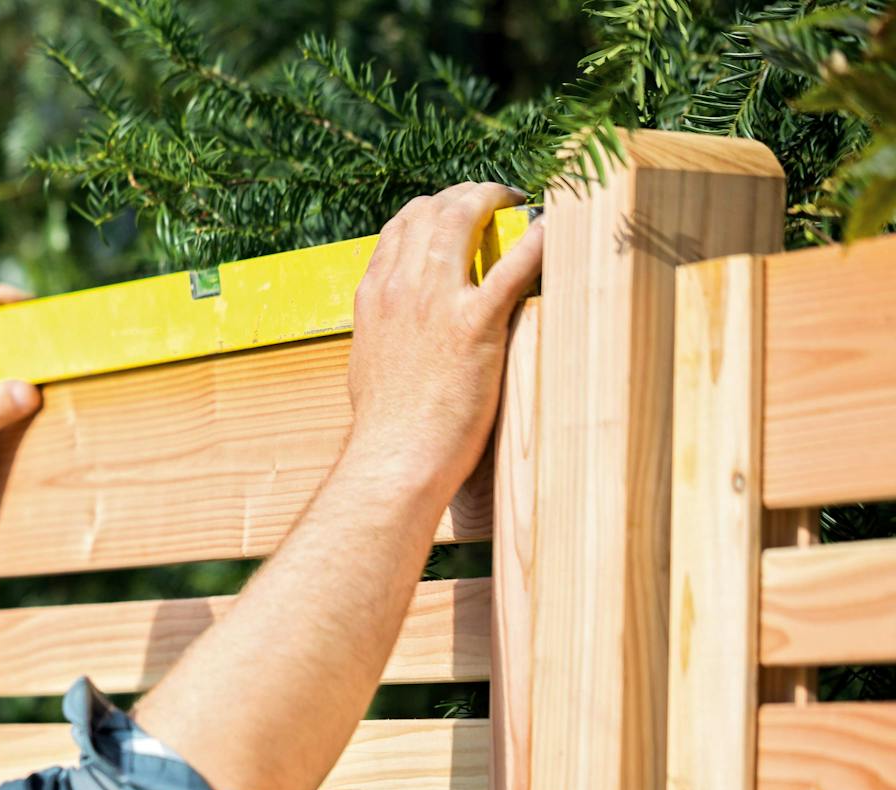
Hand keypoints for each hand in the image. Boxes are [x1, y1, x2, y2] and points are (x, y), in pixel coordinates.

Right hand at [345, 182, 544, 493]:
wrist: (394, 459)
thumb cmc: (385, 427)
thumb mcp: (369, 363)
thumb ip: (384, 333)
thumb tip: (398, 329)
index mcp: (374, 296)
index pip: (400, 226)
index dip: (434, 210)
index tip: (459, 213)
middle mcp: (400, 288)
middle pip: (432, 209)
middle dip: (468, 194)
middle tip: (498, 200)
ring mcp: (434, 302)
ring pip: (462, 218)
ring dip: (495, 200)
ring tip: (521, 204)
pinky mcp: (474, 325)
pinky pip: (513, 265)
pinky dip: (537, 240)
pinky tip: (555, 231)